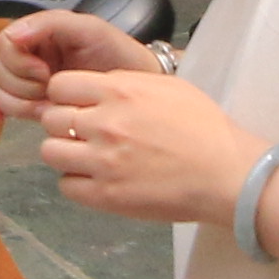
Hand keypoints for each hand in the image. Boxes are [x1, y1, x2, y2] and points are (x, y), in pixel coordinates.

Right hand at [0, 2, 161, 127]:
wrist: (135, 87)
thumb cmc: (117, 55)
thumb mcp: (89, 29)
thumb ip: (50, 23)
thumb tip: (14, 35)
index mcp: (38, 33)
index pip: (5, 42)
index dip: (20, 61)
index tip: (45, 70)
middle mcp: (29, 56)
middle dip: (22, 85)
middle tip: (50, 89)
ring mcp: (27, 82)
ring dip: (18, 102)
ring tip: (48, 105)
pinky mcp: (29, 103)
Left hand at [36, 58, 258, 226]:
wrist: (228, 173)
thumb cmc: (205, 127)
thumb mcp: (168, 86)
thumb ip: (127, 82)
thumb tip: (99, 85)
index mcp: (118, 92)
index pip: (59, 86)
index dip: (65, 95)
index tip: (77, 105)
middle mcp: (104, 124)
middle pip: (50, 119)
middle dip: (63, 124)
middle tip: (84, 134)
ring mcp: (102, 162)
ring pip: (50, 153)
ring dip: (66, 154)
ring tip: (88, 158)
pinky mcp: (106, 196)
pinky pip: (66, 186)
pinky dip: (77, 183)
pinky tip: (98, 180)